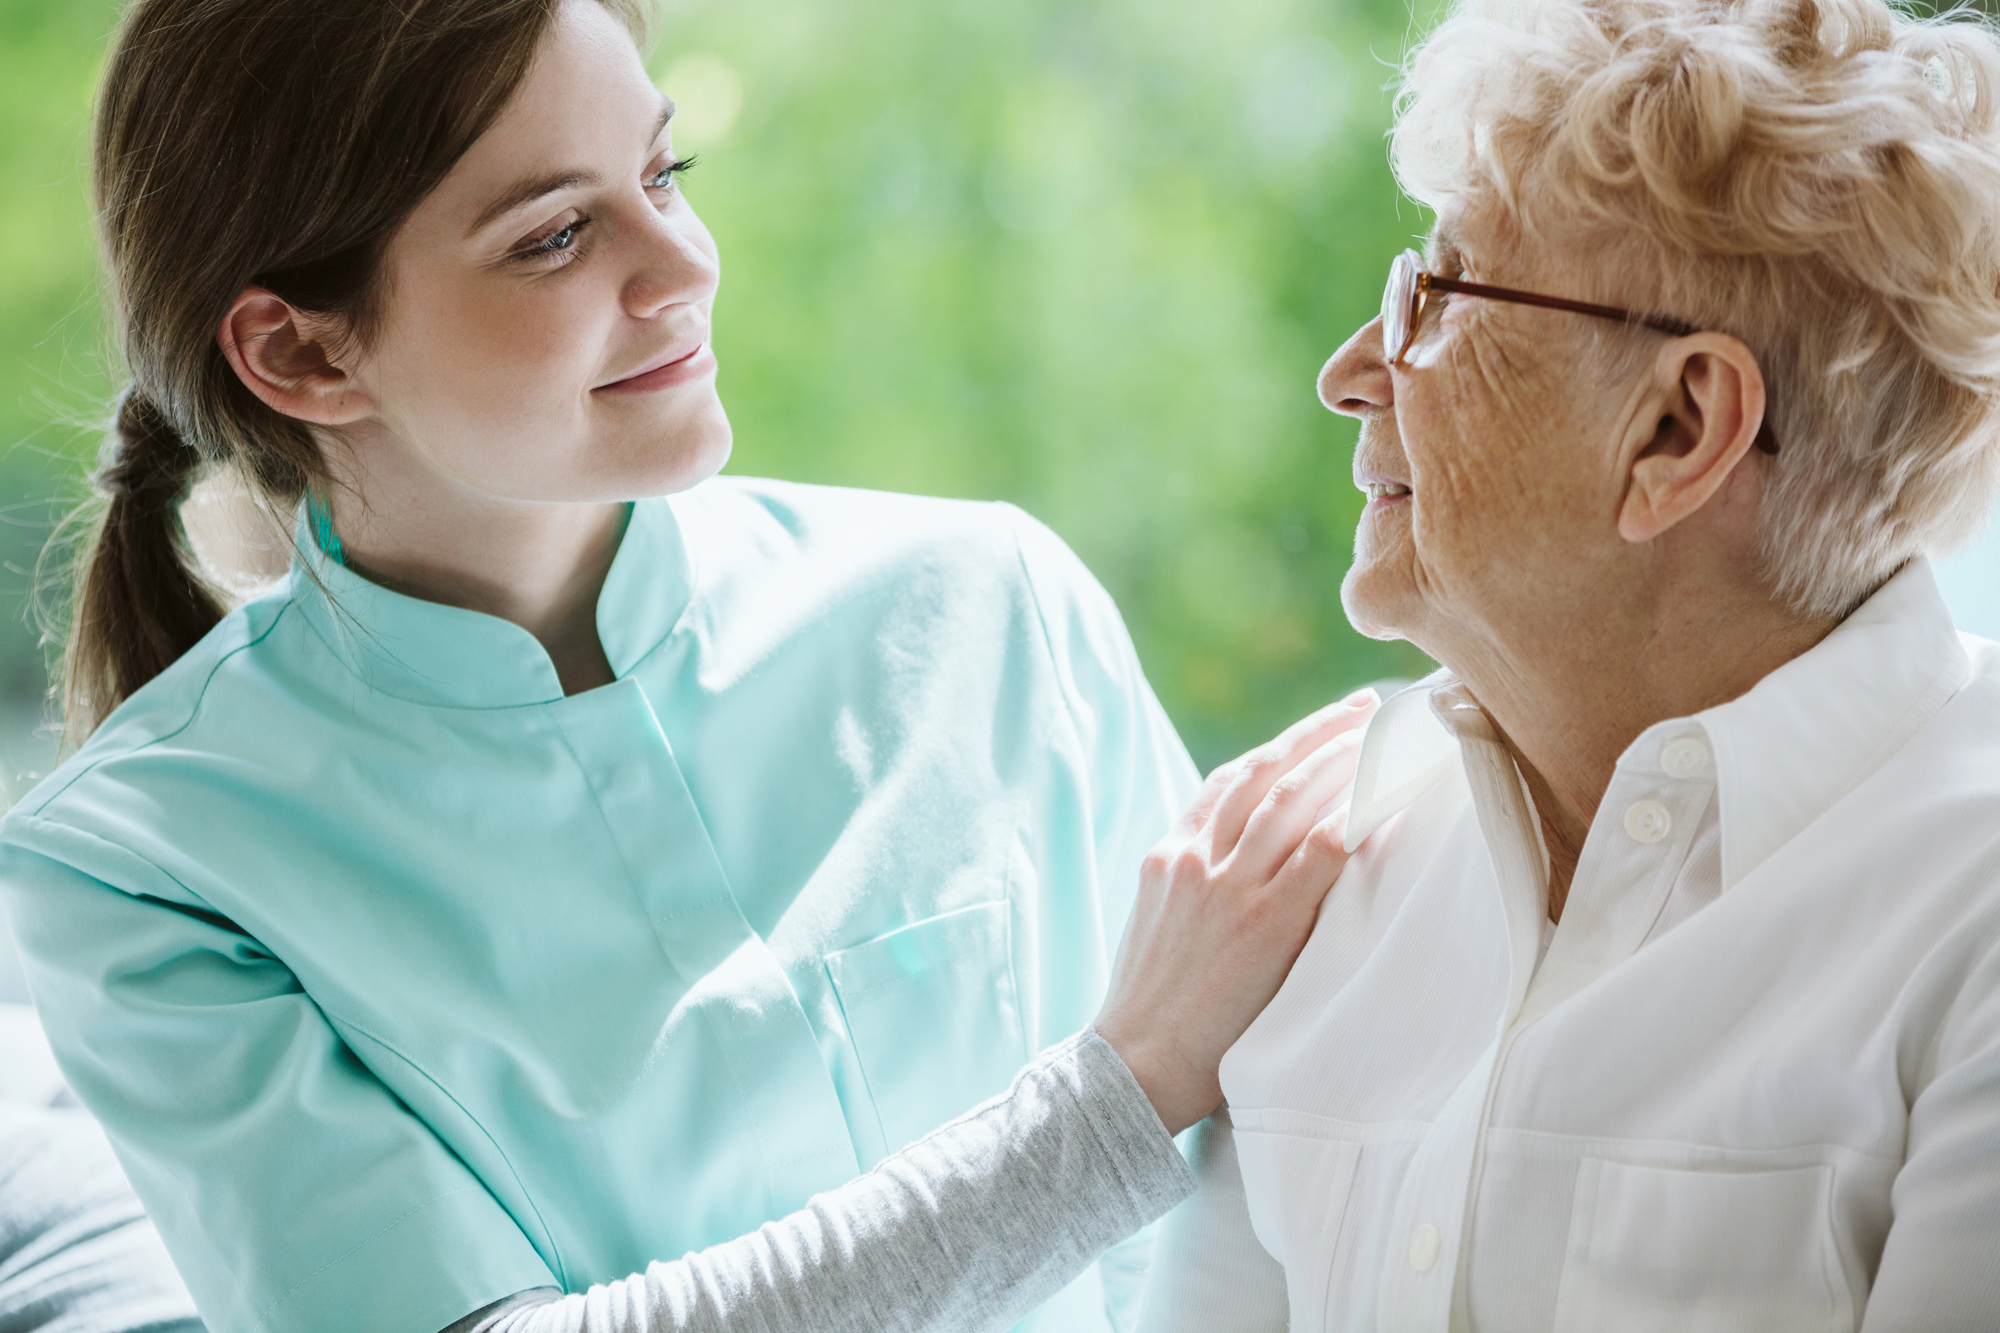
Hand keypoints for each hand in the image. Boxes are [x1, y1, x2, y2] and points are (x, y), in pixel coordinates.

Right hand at [1094, 689, 1378, 1133]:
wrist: (1134, 1065)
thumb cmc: (1154, 1011)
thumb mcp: (1159, 927)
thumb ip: (1197, 887)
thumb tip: (1250, 869)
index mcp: (1167, 856)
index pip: (1228, 781)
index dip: (1278, 747)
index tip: (1318, 726)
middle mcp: (1194, 859)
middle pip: (1264, 774)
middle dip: (1318, 734)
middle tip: (1364, 709)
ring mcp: (1227, 888)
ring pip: (1291, 801)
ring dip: (1343, 761)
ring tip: (1383, 739)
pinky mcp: (1260, 923)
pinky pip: (1316, 855)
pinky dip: (1351, 821)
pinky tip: (1384, 803)